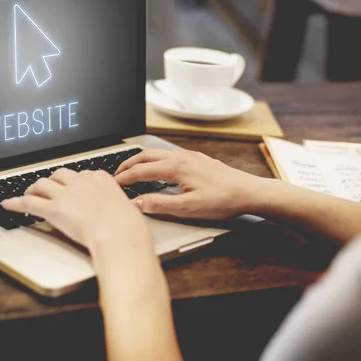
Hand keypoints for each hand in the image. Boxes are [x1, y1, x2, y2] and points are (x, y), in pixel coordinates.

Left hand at [2, 169, 150, 250]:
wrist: (118, 232)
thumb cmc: (126, 225)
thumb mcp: (128, 209)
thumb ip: (119, 207)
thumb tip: (123, 214)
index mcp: (100, 178)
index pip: (83, 174)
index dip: (74, 182)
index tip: (73, 187)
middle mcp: (80, 182)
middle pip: (60, 175)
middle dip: (53, 180)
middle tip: (49, 187)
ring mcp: (65, 194)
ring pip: (42, 184)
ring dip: (34, 188)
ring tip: (29, 192)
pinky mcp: (53, 209)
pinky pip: (29, 203)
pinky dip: (16, 203)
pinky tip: (7, 204)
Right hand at [114, 149, 268, 219]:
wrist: (249, 192)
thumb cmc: (222, 200)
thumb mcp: (188, 208)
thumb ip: (159, 204)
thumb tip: (136, 203)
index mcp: (176, 167)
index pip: (141, 171)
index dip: (124, 178)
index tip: (112, 185)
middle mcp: (180, 157)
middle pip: (145, 156)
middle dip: (127, 164)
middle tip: (115, 175)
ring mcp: (189, 156)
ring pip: (156, 153)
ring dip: (140, 161)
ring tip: (131, 170)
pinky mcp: (197, 158)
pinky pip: (168, 154)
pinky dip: (154, 160)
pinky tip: (156, 169)